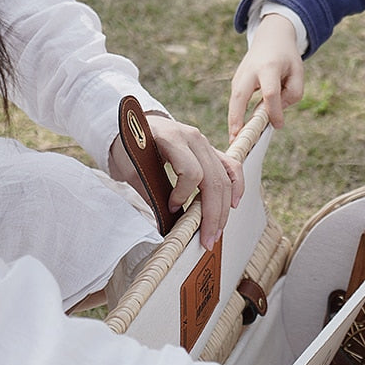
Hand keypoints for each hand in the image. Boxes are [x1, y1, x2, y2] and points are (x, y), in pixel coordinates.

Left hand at [109, 114, 244, 251]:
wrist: (132, 125)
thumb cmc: (128, 146)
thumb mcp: (131, 167)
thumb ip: (148, 191)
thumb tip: (164, 222)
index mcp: (172, 137)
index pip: (191, 172)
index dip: (183, 195)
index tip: (170, 208)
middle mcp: (194, 138)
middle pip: (213, 179)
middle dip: (212, 213)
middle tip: (207, 240)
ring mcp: (205, 143)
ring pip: (225, 177)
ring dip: (223, 208)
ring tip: (217, 231)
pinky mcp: (210, 150)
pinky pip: (231, 167)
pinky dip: (236, 186)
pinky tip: (233, 205)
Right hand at [228, 14, 303, 139]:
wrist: (271, 37)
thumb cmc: (287, 58)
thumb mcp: (297, 72)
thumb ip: (293, 94)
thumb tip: (276, 115)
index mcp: (269, 67)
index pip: (270, 93)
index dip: (273, 111)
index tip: (277, 125)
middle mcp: (250, 71)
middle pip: (240, 97)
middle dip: (237, 118)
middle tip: (237, 140)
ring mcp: (240, 76)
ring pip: (234, 101)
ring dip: (233, 122)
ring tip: (235, 143)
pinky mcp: (236, 82)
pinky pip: (235, 102)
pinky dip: (235, 117)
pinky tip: (237, 133)